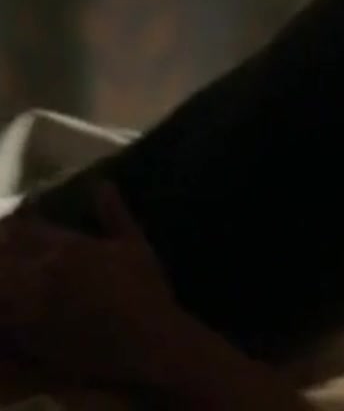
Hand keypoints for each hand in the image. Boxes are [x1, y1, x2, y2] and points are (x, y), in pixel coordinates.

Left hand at [0, 183, 183, 385]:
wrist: (146, 342)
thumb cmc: (146, 291)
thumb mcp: (136, 247)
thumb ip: (115, 215)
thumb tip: (104, 185)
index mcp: (66, 248)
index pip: (22, 227)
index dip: (16, 223)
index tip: (20, 222)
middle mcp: (41, 272)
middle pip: (2, 253)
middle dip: (3, 248)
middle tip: (12, 249)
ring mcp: (30, 306)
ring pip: (0, 286)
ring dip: (4, 278)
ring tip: (13, 281)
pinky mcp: (26, 336)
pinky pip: (2, 320)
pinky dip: (5, 312)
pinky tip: (12, 309)